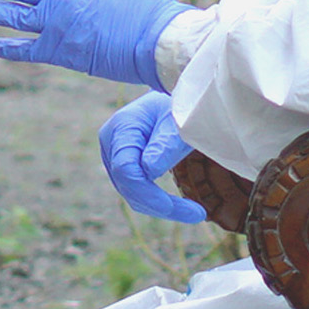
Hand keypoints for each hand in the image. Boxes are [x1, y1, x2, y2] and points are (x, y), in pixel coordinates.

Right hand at [100, 91, 208, 223]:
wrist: (175, 93)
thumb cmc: (181, 104)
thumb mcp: (179, 122)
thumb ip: (166, 145)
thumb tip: (150, 172)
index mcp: (122, 127)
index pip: (127, 170)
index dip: (150, 193)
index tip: (179, 208)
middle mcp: (111, 142)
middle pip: (127, 185)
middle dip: (159, 204)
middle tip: (197, 214)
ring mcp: (114, 153)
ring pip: (130, 191)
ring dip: (159, 205)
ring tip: (192, 212)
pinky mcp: (123, 162)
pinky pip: (135, 187)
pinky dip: (155, 199)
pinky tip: (178, 205)